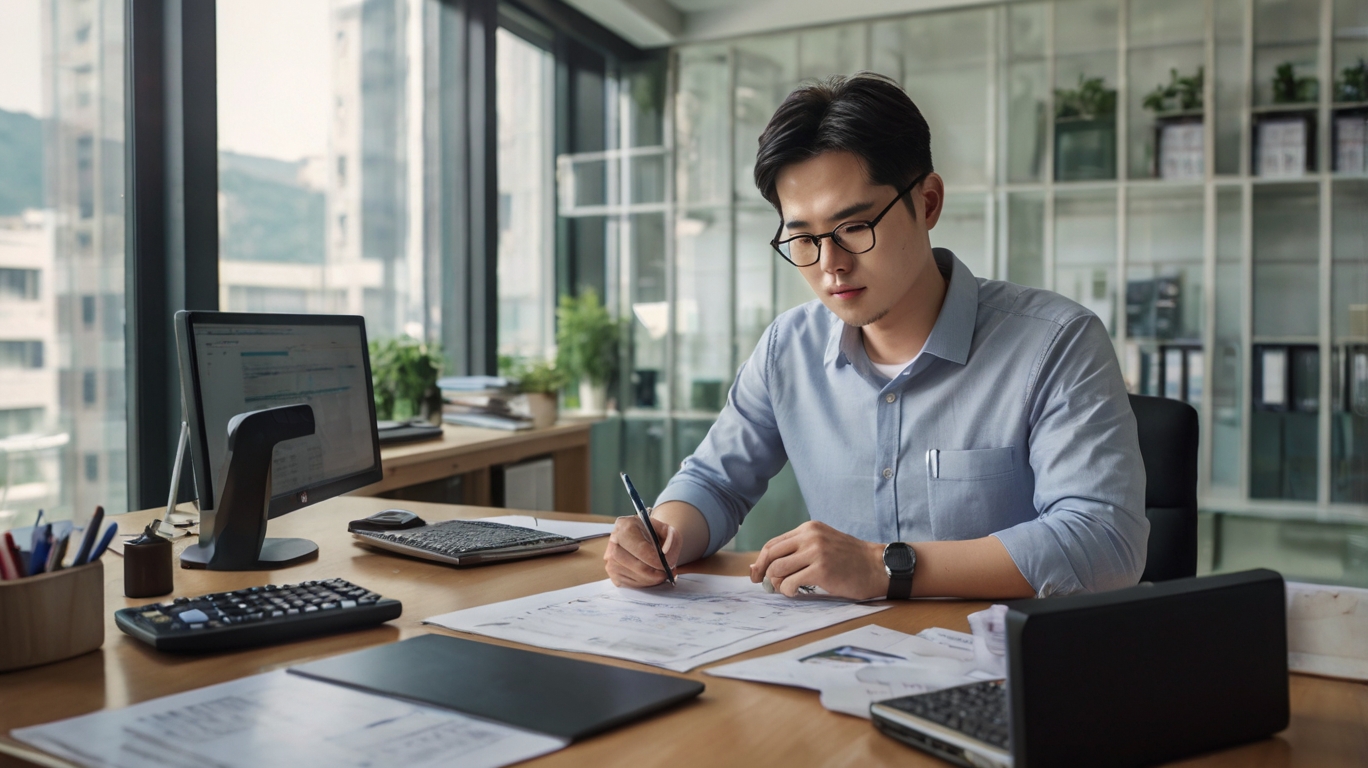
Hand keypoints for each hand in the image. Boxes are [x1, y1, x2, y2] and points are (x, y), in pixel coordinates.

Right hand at [604, 513, 681, 587]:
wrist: (640, 537)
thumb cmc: (652, 534)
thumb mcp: (665, 529)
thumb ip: (672, 539)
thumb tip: (667, 557)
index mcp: (625, 526)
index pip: (641, 549)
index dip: (657, 560)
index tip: (668, 565)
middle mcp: (614, 543)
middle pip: (638, 566)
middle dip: (656, 573)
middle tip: (667, 573)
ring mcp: (610, 560)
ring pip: (636, 577)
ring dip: (652, 580)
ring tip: (661, 574)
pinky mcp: (612, 574)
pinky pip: (631, 584)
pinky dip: (644, 583)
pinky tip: (650, 576)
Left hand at [749, 521, 887, 599]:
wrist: (876, 566)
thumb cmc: (849, 559)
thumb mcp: (823, 544)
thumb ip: (797, 551)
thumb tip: (764, 566)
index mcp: (808, 528)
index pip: (773, 543)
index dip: (761, 561)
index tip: (756, 573)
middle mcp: (810, 537)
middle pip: (771, 555)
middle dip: (763, 572)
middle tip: (766, 585)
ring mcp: (815, 552)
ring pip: (777, 569)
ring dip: (776, 583)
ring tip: (786, 588)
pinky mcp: (821, 570)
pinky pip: (790, 582)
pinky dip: (787, 590)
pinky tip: (795, 592)